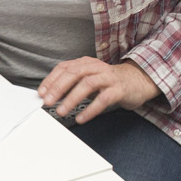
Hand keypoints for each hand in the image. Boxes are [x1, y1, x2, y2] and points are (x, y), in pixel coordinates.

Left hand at [37, 58, 159, 123]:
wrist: (139, 80)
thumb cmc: (111, 81)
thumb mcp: (90, 77)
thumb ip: (74, 83)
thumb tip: (51, 95)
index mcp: (87, 63)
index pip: (65, 67)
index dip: (51, 79)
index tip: (41, 92)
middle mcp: (96, 67)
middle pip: (74, 73)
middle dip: (58, 87)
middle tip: (48, 101)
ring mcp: (108, 77)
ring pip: (87, 84)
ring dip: (72, 98)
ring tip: (62, 111)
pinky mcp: (119, 89)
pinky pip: (103, 99)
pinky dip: (91, 109)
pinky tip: (82, 118)